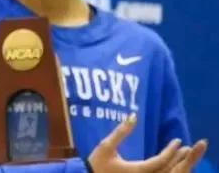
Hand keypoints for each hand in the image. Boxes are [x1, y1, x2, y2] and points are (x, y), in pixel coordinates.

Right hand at [88, 113, 207, 171]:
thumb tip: (133, 116)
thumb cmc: (96, 163)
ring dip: (174, 166)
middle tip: (186, 147)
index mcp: (137, 170)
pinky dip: (165, 171)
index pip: (160, 161)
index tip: (177, 141)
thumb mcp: (106, 145)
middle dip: (177, 159)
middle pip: (166, 171)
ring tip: (181, 155)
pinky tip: (168, 165)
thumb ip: (121, 131)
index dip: (170, 151)